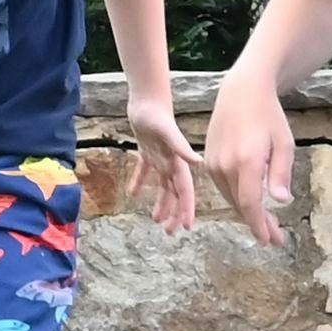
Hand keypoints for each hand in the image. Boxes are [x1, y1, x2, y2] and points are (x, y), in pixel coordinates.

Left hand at [124, 91, 203, 232]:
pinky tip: (132, 194)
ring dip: (160, 203)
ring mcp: (159, 157)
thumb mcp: (168, 132)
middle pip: (174, 193)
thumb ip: (181, 148)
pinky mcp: (147, 150)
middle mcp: (171, 162)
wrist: (147, 98)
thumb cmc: (157, 115)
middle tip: (169, 232)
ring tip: (156, 220)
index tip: (186, 227)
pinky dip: (139, 182)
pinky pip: (143, 170)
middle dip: (174, 212)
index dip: (186, 209)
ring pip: (161, 186)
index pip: (184, 191)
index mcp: (178, 163)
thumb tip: (199, 162)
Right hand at [202, 73, 293, 246]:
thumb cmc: (268, 117)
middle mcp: (225, 166)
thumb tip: (281, 201)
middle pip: (239, 205)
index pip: (250, 204)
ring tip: (267, 223)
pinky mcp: (209, 160)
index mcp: (247, 162)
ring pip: (230, 198)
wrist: (241, 94)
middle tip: (275, 237)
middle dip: (257, 224)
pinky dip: (237, 199)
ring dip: (247, 213)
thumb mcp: (284, 144)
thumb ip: (281, 174)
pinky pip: (223, 187)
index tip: (271, 240)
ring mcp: (213, 163)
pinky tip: (250, 202)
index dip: (260, 225)